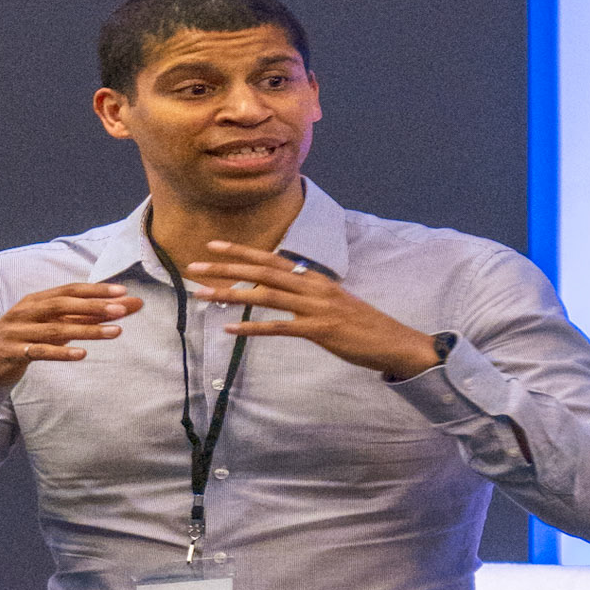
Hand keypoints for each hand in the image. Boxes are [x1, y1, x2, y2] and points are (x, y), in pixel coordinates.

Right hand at [0, 281, 142, 388]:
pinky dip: (61, 353)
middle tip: (122, 309)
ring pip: (56, 329)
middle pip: (64, 305)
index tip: (123, 292)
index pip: (70, 290)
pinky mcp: (11, 352)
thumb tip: (122, 309)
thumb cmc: (22, 340)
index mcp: (36, 300)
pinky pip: (39, 351)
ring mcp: (17, 331)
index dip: (96, 290)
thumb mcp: (50, 327)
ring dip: (87, 330)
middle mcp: (26, 311)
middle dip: (94, 306)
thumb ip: (82, 319)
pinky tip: (81, 354)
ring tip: (114, 332)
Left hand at [186, 243, 441, 379]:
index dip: (241, 251)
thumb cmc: (361, 326)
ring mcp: (316, 307)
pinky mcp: (320, 330)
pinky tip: (230, 327)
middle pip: (262, 271)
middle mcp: (313, 286)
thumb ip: (306, 294)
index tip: (213, 246)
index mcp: (315, 278)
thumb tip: (281, 288)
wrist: (394, 342)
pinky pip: (279, 327)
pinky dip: (253, 326)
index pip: (272, 258)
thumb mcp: (331, 302)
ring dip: (231, 294)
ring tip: (202, 295)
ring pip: (265, 295)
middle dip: (226, 267)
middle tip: (195, 267)